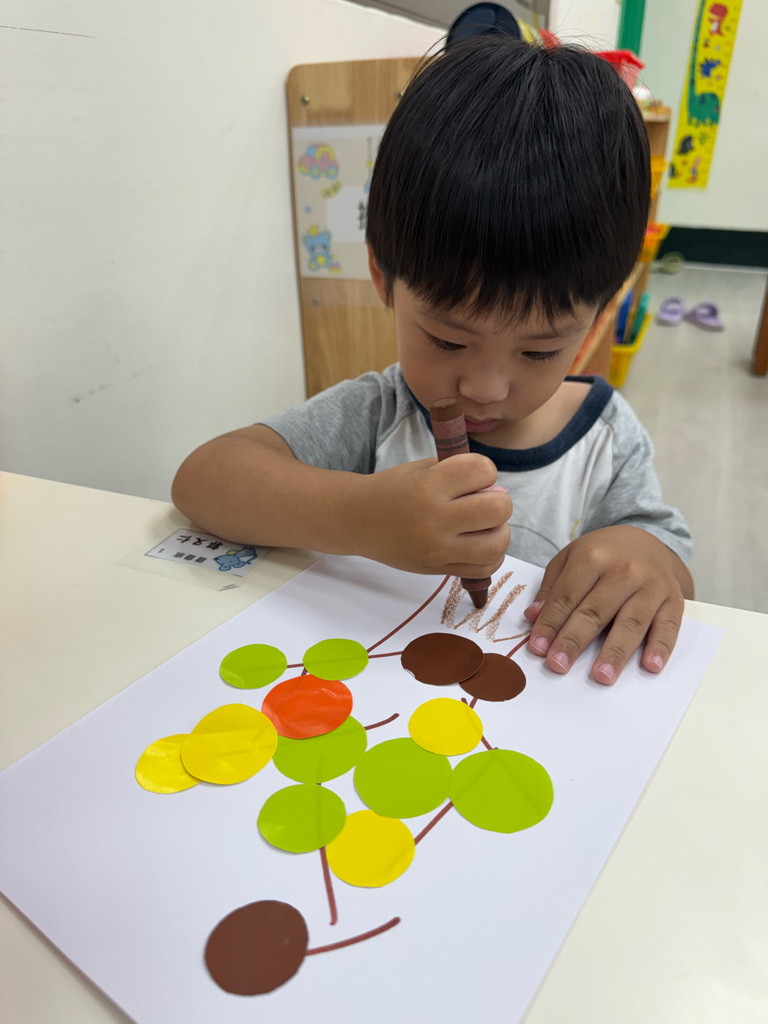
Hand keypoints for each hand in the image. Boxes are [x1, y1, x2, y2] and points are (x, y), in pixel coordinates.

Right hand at [356, 454, 512, 576]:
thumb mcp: (423, 468)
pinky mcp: (438, 569)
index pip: (482, 470)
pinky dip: (492, 556)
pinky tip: (480, 544)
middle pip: (497, 509)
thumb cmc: (394, 489)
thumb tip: (499, 493)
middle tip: (485, 502)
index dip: (486, 470)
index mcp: (430, 486)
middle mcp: (435, 519)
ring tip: (486, 526)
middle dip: (499, 501)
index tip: (473, 476)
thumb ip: (461, 474)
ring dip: (499, 531)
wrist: (360, 520)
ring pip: (495, 544)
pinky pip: (484, 569)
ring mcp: (437, 549)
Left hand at [524, 526, 690, 683]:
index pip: (566, 597)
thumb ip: (552, 588)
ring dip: (615, 651)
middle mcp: (624, 570)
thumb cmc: (602, 555)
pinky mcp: (674, 599)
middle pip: (595, 611)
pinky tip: (650, 665)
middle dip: (574, 640)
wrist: (646, 540)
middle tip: (558, 665)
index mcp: (592, 557)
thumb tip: (533, 617)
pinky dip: (661, 646)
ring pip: (631, 622)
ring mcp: (651, 585)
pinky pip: (669, 625)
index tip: (538, 648)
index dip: (550, 624)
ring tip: (602, 675)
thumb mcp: (570, 559)